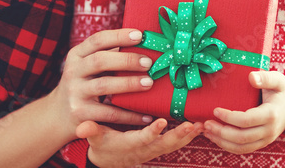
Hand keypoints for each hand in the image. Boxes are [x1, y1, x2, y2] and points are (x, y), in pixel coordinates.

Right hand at [50, 28, 156, 138]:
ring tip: (149, 83)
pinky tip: (146, 115)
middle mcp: (73, 71)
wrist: (59, 115)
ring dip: (129, 83)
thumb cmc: (84, 84)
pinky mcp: (80, 114)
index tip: (140, 35)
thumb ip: (109, 55)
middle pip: (100, 61)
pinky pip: (108, 113)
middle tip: (148, 62)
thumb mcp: (88, 66)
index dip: (119, 36)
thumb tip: (144, 44)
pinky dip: (129, 114)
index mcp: (77, 55)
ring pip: (104, 85)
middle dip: (126, 60)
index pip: (97, 40)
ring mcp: (75, 93)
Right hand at [79, 119, 204, 167]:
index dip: (153, 132)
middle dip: (180, 135)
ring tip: (202, 125)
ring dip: (189, 136)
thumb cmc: (103, 146)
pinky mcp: (160, 147)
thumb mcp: (95, 139)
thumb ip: (91, 131)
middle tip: (193, 125)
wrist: (110, 162)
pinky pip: (177, 143)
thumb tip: (82, 127)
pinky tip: (200, 126)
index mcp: (131, 144)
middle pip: (165, 144)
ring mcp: (155, 150)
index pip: (144, 138)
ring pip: (175, 144)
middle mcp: (146, 149)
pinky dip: (189, 136)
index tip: (162, 122)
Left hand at [201, 71, 284, 153]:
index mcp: (271, 114)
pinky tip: (216, 138)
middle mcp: (269, 131)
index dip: (229, 117)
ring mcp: (266, 139)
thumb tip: (251, 77)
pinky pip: (243, 149)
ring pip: (241, 147)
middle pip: (241, 137)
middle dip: (221, 132)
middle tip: (206, 123)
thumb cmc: (282, 90)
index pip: (246, 121)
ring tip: (207, 132)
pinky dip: (228, 146)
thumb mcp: (277, 79)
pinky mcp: (261, 143)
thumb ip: (265, 77)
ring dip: (222, 142)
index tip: (215, 110)